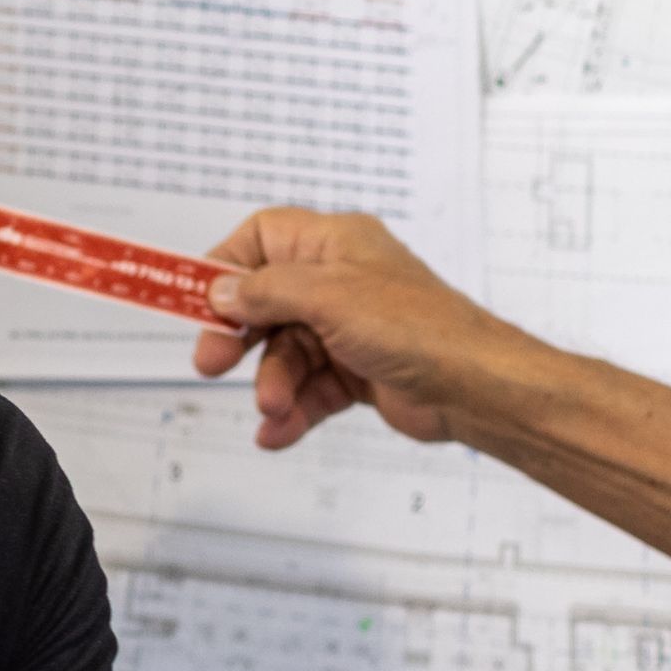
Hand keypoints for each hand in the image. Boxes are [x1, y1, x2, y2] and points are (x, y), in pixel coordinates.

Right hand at [190, 211, 535, 454]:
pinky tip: (278, 431)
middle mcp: (339, 282)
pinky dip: (291, 410)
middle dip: (237, 336)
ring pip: (284, 354)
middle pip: (264, 303)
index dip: (226, 266)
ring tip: (274, 406)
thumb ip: (266, 290)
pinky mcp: (356, 371)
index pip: (262, 239)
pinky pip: (307, 389)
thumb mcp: (328, 296)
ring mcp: (348, 329)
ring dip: (272, 383)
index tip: (197, 298)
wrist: (473, 388)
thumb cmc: (419, 328)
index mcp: (335, 244)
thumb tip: (222, 289)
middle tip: (210, 361)